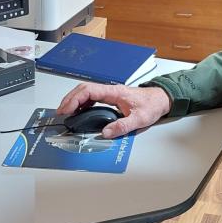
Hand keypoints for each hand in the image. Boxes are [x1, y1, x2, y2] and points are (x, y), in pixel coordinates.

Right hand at [57, 82, 171, 138]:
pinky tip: (79, 112)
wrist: (160, 99)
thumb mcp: (139, 119)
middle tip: (60, 112)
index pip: (88, 91)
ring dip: (74, 100)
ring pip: (86, 92)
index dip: (74, 99)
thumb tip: (105, 132)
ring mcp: (109, 93)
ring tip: (66, 112)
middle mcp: (110, 90)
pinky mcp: (110, 98)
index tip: (66, 109)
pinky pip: (92, 97)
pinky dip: (82, 103)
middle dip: (69, 99)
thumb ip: (122, 126)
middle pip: (83, 90)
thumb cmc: (151, 105)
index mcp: (114, 92)